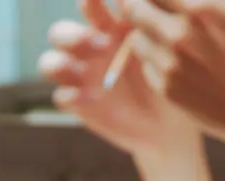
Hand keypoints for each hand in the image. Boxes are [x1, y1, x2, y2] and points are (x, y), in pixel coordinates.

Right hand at [41, 0, 197, 156]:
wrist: (172, 124)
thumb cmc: (174, 78)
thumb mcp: (168, 50)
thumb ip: (152, 28)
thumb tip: (140, 5)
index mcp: (109, 28)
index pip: (89, 6)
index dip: (89, 2)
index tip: (100, 2)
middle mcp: (89, 50)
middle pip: (59, 33)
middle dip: (73, 36)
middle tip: (103, 45)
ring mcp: (81, 78)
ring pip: (49, 62)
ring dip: (60, 63)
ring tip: (82, 72)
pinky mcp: (80, 104)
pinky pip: (61, 96)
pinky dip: (71, 96)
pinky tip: (94, 99)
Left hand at [118, 0, 224, 151]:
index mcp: (201, 8)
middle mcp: (179, 36)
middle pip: (132, 6)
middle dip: (139, 3)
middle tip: (152, 7)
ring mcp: (170, 65)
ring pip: (134, 36)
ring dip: (146, 31)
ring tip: (171, 36)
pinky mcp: (166, 89)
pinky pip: (145, 64)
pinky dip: (156, 59)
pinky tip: (182, 63)